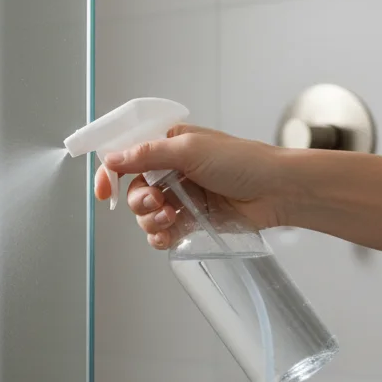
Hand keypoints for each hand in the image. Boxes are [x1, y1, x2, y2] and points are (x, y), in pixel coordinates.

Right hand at [93, 124, 292, 249]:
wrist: (278, 191)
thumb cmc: (243, 162)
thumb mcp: (189, 149)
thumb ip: (146, 154)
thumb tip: (111, 159)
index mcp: (168, 145)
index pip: (127, 156)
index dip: (109, 173)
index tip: (103, 191)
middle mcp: (171, 170)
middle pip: (132, 189)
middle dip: (138, 200)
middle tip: (157, 202)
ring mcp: (181, 196)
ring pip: (145, 214)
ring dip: (150, 219)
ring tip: (171, 217)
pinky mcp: (191, 220)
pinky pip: (161, 233)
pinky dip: (160, 236)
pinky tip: (169, 236)